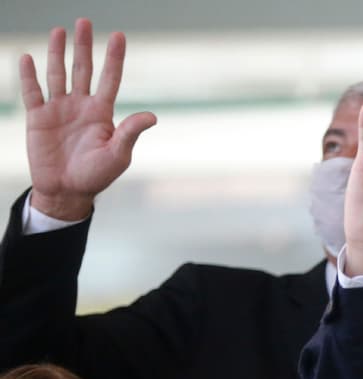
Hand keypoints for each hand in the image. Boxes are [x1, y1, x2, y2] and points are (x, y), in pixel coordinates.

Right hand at [20, 19, 155, 219]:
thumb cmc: (96, 175)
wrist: (67, 191)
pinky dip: (29, 76)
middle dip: (84, 46)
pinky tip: (28, 57)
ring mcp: (58, 109)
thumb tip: (152, 116)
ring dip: (57, 53)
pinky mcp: (38, 118)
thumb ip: (130, 132)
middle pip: (83, 69)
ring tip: (59, 31)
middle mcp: (81, 106)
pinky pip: (33, 92)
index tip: (119, 36)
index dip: (114, 58)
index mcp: (102, 113)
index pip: (110, 79)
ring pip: (58, 74)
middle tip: (84, 21)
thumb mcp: (118, 155)